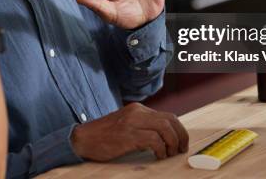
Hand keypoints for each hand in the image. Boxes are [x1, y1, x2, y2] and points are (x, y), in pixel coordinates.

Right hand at [70, 103, 188, 161]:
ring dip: (173, 143)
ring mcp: (132, 122)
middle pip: (170, 120)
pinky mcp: (128, 135)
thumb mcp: (126, 124)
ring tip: (170, 154)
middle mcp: (137, 112)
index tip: (181, 142)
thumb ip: (142, 126)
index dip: (179, 130)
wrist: (83, 138)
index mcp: (138, 109)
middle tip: (181, 149)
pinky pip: (154, 140)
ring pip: (165, 128)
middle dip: (181, 136)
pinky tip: (158, 156)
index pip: (168, 115)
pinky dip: (161, 149)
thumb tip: (164, 137)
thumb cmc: (104, 136)